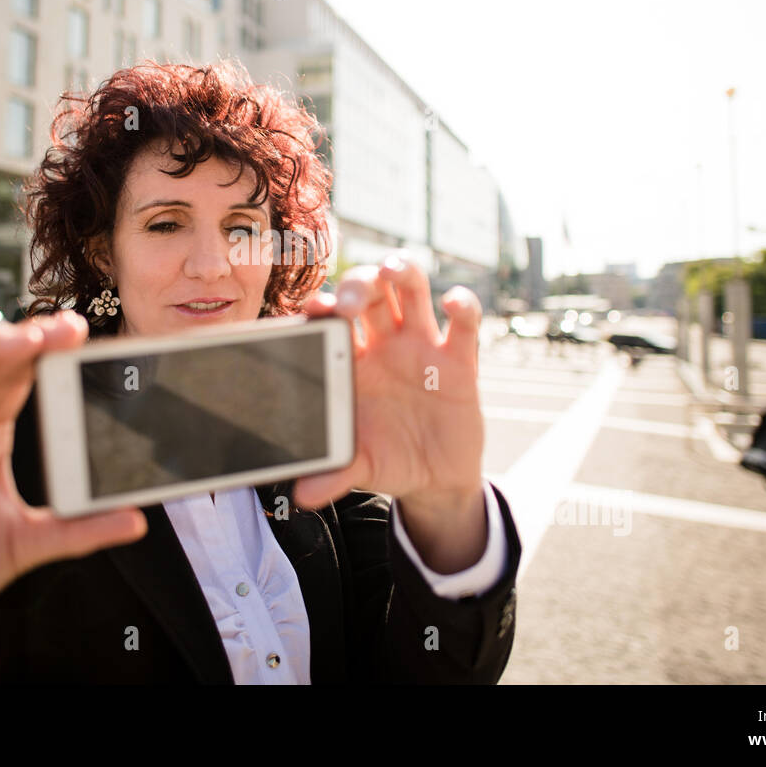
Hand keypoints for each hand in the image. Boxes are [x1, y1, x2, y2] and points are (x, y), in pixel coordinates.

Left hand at [292, 254, 484, 513]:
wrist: (435, 479)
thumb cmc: (389, 460)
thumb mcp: (361, 467)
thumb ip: (333, 475)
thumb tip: (303, 496)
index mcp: (353, 361)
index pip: (333, 320)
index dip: (324, 307)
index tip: (315, 309)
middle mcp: (385, 344)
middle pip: (370, 292)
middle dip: (358, 285)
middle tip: (350, 302)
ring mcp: (422, 346)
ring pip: (411, 290)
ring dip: (402, 271)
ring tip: (392, 270)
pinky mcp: (460, 360)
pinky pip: (463, 323)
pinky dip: (462, 305)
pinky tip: (453, 303)